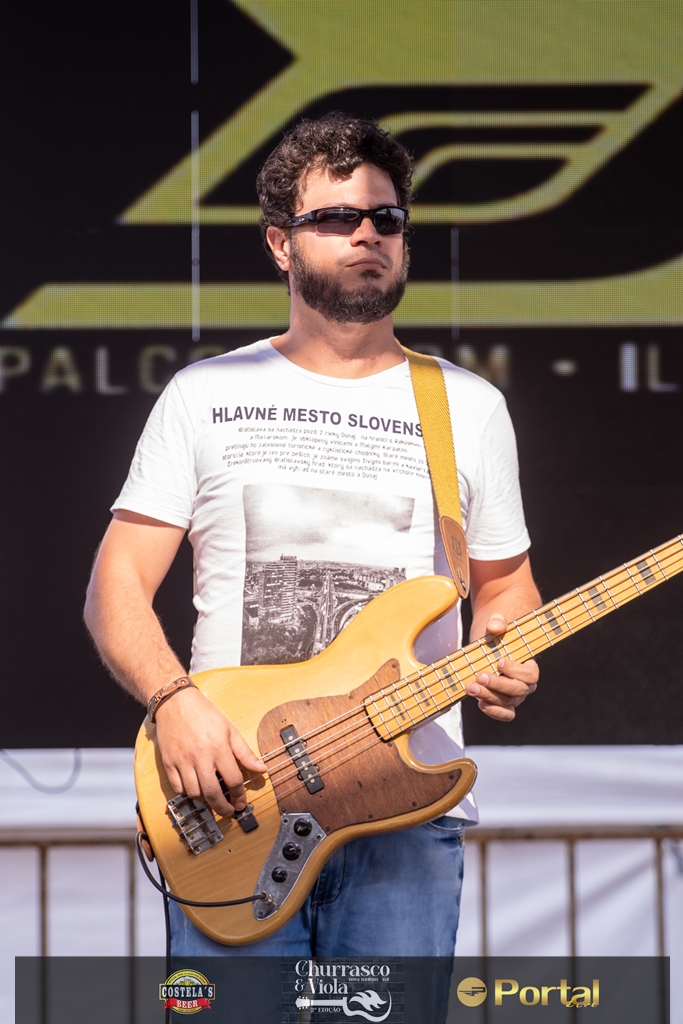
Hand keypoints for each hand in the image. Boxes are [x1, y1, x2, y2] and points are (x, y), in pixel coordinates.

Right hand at [154, 687, 265, 815]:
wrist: (175, 702)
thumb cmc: (204, 713)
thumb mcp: (229, 729)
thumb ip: (245, 752)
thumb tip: (262, 769)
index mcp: (218, 748)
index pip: (233, 780)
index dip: (239, 795)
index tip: (241, 801)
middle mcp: (200, 757)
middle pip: (212, 793)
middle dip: (223, 808)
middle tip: (229, 811)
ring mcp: (182, 761)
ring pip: (194, 793)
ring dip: (205, 801)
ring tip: (213, 798)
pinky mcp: (168, 763)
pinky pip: (178, 788)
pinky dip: (187, 793)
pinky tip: (196, 790)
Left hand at [466, 613, 538, 721]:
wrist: (488, 640)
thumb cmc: (497, 631)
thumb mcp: (498, 621)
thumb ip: (498, 621)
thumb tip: (495, 627)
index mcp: (529, 666)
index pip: (530, 675)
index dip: (516, 670)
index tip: (500, 661)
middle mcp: (524, 684)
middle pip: (518, 691)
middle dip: (498, 685)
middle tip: (479, 676)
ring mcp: (513, 695)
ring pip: (508, 703)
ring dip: (489, 697)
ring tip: (471, 688)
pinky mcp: (501, 701)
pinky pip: (505, 714)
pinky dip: (494, 712)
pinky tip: (480, 703)